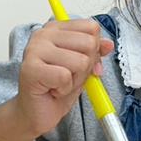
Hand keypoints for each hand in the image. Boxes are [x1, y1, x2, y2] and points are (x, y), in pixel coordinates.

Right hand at [16, 19, 113, 135]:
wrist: (36, 113)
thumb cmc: (56, 89)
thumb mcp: (82, 68)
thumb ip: (94, 53)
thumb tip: (108, 44)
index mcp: (55, 29)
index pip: (91, 27)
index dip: (94, 50)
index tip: (83, 64)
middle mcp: (43, 34)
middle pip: (89, 43)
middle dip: (86, 67)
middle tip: (69, 77)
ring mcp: (34, 50)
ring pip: (80, 61)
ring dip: (75, 80)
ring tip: (60, 84)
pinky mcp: (31, 68)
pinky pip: (65, 77)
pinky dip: (64, 89)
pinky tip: (53, 90)